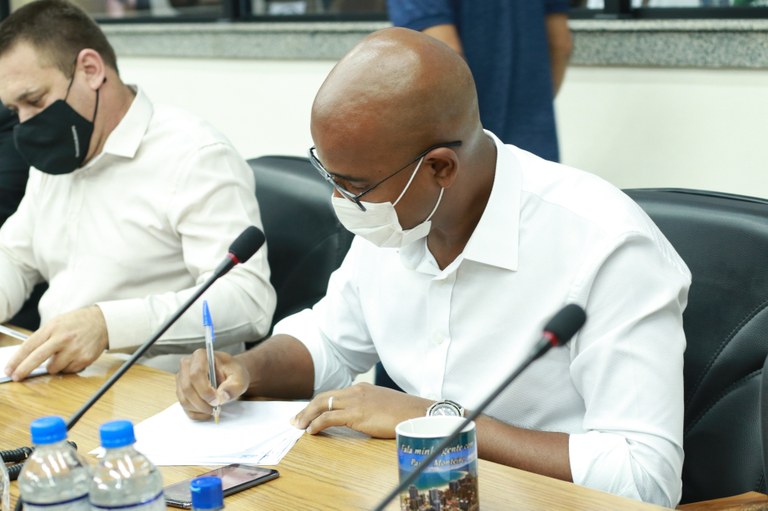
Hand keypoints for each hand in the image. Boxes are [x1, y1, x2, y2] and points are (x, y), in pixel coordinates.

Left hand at [4, 305, 107, 380]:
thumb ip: (43, 338)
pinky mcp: (84, 358)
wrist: (103, 322)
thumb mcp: (57, 323)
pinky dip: (68, 367)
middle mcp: (63, 338)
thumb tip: (26, 358)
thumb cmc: (77, 323)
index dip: (16, 360)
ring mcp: (74, 349)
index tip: (9, 369)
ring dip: (54, 366)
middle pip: (37, 358)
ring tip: (63, 355)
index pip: (29, 346)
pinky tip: (74, 356)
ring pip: (54, 368)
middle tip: (16, 377)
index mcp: (53, 328)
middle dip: (24, 370)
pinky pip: (69, 371)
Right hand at [176, 349, 249, 420]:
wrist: (230, 374)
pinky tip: (207, 412)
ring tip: (213, 409)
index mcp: (201, 356)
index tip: (216, 400)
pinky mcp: (181, 389)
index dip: (204, 390)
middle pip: (187, 388)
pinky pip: (184, 405)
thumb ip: (233, 387)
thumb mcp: (240, 378)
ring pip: (184, 399)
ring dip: (199, 409)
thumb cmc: (233, 373)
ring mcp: (182, 377)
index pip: (196, 374)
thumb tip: (222, 396)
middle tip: (216, 408)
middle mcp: (187, 364)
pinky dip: (195, 412)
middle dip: (202, 402)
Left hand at [292, 382, 431, 437]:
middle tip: (295, 419)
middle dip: (307, 408)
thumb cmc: (405, 412)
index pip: (333, 394)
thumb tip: (360, 418)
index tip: (308, 412)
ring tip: (299, 426)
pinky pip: (329, 418)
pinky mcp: (357, 415)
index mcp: (362, 388)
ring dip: (307, 416)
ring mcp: (355, 402)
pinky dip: (317, 424)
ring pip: (322, 405)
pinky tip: (312, 431)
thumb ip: (369, 408)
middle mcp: (356, 391)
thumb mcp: (383, 405)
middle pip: (323, 397)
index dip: (318, 403)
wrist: (418, 413)